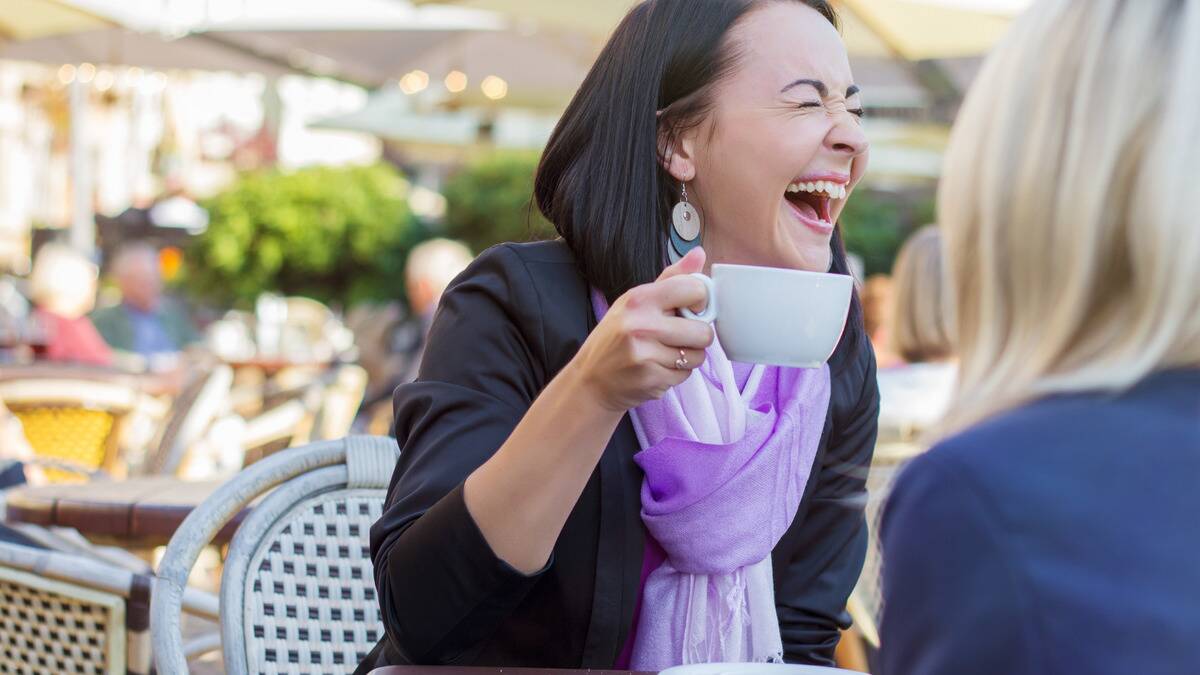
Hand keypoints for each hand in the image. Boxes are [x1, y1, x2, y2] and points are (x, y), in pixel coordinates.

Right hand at [567, 247, 714, 411]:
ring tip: (665, 354)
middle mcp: (642, 325)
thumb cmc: (616, 337)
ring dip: (688, 357)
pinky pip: (686, 375)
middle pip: (703, 331)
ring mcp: (646, 354)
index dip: (701, 302)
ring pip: (698, 356)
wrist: (591, 381)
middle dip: (697, 337)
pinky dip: (677, 374)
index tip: (691, 309)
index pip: (694, 290)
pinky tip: (657, 369)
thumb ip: (671, 278)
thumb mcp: (635, 301)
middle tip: (678, 337)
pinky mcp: (651, 379)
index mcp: (639, 298)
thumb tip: (700, 253)